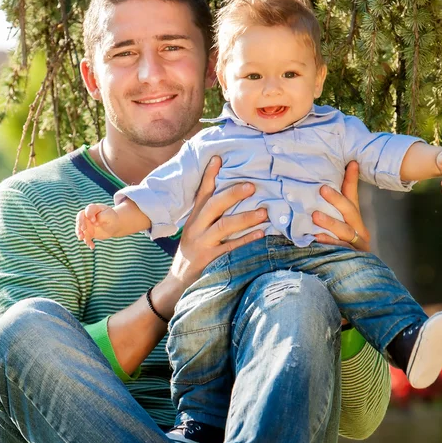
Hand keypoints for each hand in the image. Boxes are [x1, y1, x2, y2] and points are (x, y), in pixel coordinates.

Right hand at [75, 203, 117, 249]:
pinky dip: (88, 242)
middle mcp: (88, 216)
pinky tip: (92, 246)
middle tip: (83, 229)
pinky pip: (85, 237)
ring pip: (79, 228)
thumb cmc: (111, 218)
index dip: (89, 215)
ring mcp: (86, 224)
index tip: (94, 221)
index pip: (88, 209)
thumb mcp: (109, 216)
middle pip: (80, 217)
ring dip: (79, 233)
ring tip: (81, 238)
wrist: (114, 225)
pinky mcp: (88, 232)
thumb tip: (94, 223)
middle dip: (80, 223)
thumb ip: (101, 217)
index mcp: (94, 208)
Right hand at [168, 156, 267, 290]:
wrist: (177, 283)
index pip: (202, 193)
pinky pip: (231, 248)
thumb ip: (207, 217)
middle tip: (252, 185)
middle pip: (214, 206)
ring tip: (264, 211)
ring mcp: (202, 244)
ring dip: (245, 218)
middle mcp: (196, 228)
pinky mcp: (210, 260)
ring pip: (224, 226)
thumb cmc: (192, 254)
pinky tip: (261, 234)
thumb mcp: (194, 232)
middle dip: (233, 194)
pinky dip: (247, 240)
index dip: (209, 176)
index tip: (219, 158)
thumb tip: (229, 199)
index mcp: (193, 219)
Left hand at [312, 161, 370, 251]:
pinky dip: (328, 243)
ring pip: (344, 232)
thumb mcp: (334, 222)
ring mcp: (355, 245)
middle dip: (336, 200)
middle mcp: (358, 229)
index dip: (352, 180)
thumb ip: (328, 207)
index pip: (353, 196)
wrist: (354, 275)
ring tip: (315, 217)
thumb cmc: (338, 243)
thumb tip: (317, 186)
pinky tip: (315, 238)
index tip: (351, 164)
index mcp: (353, 218)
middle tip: (322, 189)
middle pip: (349, 211)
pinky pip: (339, 250)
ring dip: (330, 223)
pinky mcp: (349, 258)